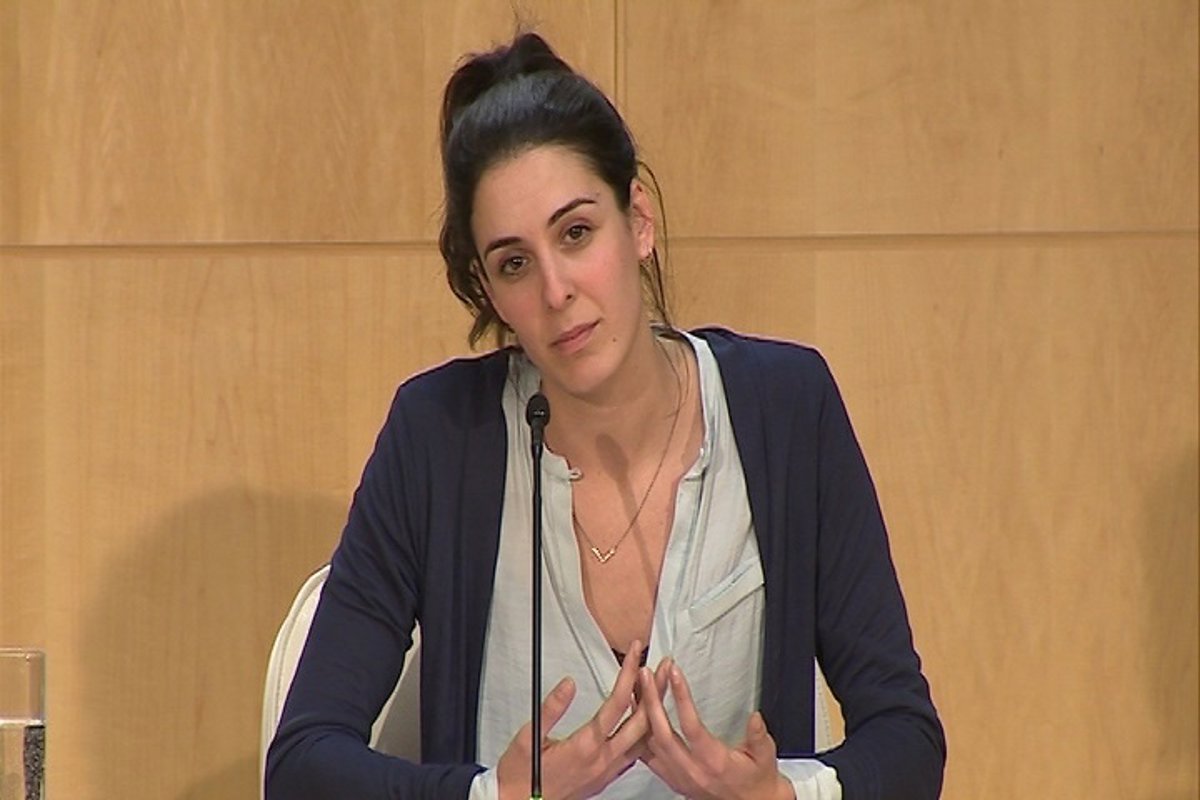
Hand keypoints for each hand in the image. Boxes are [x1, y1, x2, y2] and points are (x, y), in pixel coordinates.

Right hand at [495, 641, 648, 799]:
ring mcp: (608, 771)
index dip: (629, 673)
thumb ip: (550, 709)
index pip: (616, 702)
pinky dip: (643, 732)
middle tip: (665, 667)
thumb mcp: (528, 737)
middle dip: (656, 690)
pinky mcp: (606, 779)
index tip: (636, 653)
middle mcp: (603, 759)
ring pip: (643, 739)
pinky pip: (635, 753)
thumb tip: (569, 684)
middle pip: (642, 720)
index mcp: (585, 746)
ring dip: (654, 711)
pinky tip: (643, 721)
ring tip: (660, 688)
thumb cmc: (521, 774)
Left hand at [636, 658, 794, 799]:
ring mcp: (679, 777)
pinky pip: (646, 756)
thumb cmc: (756, 780)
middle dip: (651, 700)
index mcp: (714, 763)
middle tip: (646, 674)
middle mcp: (692, 772)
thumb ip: (759, 737)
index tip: (674, 673)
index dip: (681, 697)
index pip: (692, 727)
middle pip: (662, 733)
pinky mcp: (672, 780)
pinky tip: (636, 715)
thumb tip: (755, 718)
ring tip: (637, 687)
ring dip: (642, 714)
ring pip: (650, 744)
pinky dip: (639, 733)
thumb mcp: (765, 757)